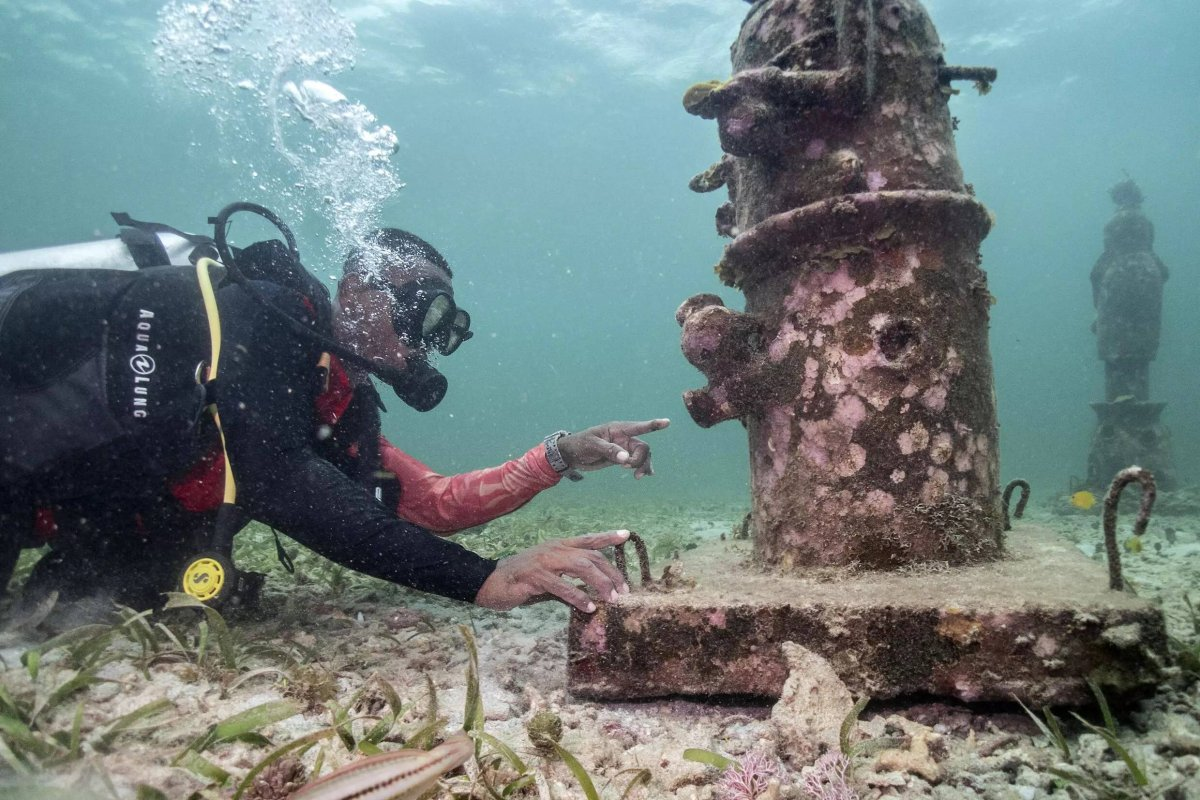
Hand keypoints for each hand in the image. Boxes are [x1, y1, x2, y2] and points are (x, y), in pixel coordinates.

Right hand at [474, 530, 630, 611]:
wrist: (491, 582)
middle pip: (591, 556)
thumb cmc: (522, 580)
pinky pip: (561, 586)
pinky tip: (588, 606)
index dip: (607, 536)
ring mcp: (545, 561)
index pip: (588, 539)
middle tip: (624, 590)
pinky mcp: (535, 576)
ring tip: (612, 598)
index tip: (626, 535)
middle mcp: (555, 550)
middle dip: (611, 572)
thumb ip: (569, 578)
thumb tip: (593, 592)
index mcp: (559, 546)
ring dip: (600, 583)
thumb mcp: (549, 574)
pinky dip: (578, 596)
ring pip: (581, 567)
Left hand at [557, 419, 669, 478]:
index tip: (667, 422)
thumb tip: (625, 459)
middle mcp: (623, 437)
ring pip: (642, 456)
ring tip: (637, 477)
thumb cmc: (580, 444)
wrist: (571, 454)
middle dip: (640, 459)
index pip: (639, 427)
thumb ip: (610, 451)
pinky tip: (646, 475)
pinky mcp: (621, 458)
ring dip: (643, 466)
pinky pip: (636, 462)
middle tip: (628, 468)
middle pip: (642, 447)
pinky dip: (642, 468)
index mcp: (617, 429)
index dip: (653, 424)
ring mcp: (623, 448)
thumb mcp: (593, 446)